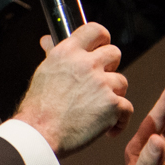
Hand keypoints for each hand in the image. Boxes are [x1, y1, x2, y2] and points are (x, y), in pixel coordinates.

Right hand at [14, 22, 133, 156]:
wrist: (40, 134)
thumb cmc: (38, 108)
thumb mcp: (43, 72)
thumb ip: (52, 54)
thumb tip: (48, 39)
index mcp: (68, 52)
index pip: (95, 30)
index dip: (102, 39)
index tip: (101, 47)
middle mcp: (86, 64)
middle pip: (115, 53)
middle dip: (110, 68)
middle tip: (100, 83)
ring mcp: (102, 84)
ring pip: (122, 82)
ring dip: (114, 95)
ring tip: (98, 110)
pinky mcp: (112, 105)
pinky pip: (127, 108)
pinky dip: (119, 120)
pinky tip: (106, 129)